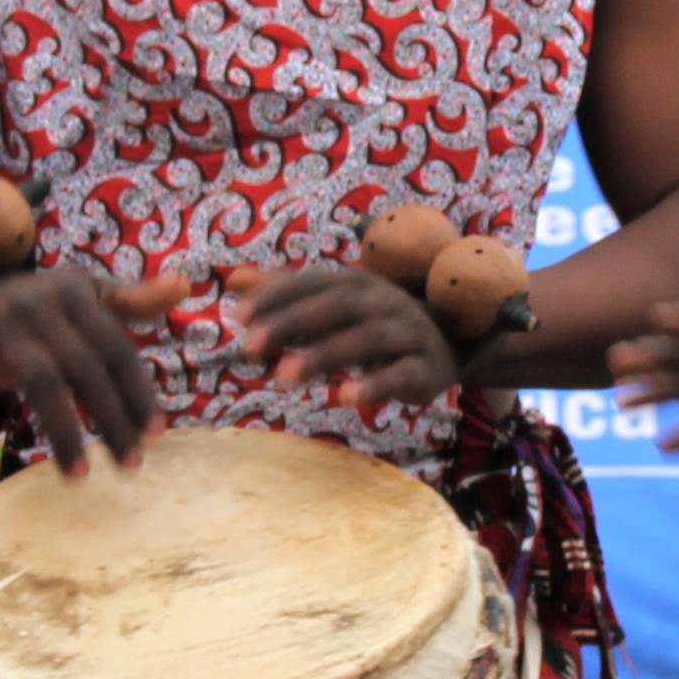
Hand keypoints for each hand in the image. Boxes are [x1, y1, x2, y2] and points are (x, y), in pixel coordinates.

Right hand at [0, 266, 192, 468]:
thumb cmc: (45, 301)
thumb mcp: (88, 292)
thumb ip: (133, 299)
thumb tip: (184, 284)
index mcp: (76, 295)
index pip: (116, 350)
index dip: (137, 393)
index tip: (157, 435)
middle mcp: (42, 308)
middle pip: (84, 370)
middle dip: (111, 420)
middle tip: (131, 466)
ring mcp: (5, 327)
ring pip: (41, 380)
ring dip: (62, 431)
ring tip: (81, 477)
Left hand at [231, 262, 461, 411]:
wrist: (446, 345)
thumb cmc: (374, 324)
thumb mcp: (333, 305)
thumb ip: (286, 292)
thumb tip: (233, 280)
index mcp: (357, 282)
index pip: (312, 283)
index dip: (275, 296)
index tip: (238, 317)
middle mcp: (383, 300)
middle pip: (336, 306)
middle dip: (291, 323)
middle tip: (249, 346)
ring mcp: (407, 332)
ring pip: (366, 339)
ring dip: (323, 355)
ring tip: (283, 377)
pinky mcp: (425, 368)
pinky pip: (400, 374)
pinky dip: (374, 385)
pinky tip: (343, 398)